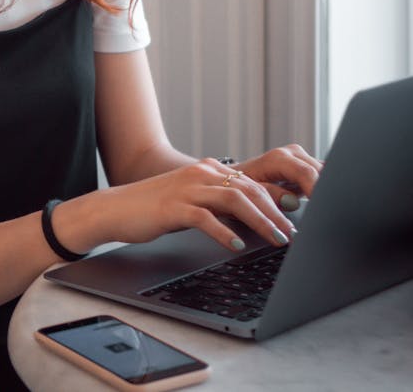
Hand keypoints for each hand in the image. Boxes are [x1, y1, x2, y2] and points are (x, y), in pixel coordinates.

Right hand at [98, 158, 297, 253]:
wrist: (118, 208)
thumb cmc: (157, 208)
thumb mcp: (194, 201)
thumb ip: (220, 204)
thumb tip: (252, 220)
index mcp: (209, 170)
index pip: (252, 180)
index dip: (276, 197)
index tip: (297, 214)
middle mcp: (201, 173)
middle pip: (248, 188)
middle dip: (275, 212)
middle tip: (292, 234)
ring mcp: (188, 188)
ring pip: (234, 199)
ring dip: (259, 221)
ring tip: (275, 239)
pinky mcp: (174, 206)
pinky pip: (205, 217)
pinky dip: (224, 231)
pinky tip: (235, 244)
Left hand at [233, 144, 322, 211]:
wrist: (234, 178)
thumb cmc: (238, 186)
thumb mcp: (249, 192)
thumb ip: (271, 194)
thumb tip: (292, 202)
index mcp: (278, 158)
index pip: (305, 173)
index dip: (317, 190)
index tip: (324, 207)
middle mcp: (292, 154)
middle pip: (319, 172)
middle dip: (325, 193)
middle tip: (331, 216)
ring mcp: (301, 158)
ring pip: (324, 172)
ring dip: (327, 190)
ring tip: (329, 211)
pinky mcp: (307, 166)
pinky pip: (323, 175)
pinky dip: (325, 188)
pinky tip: (326, 202)